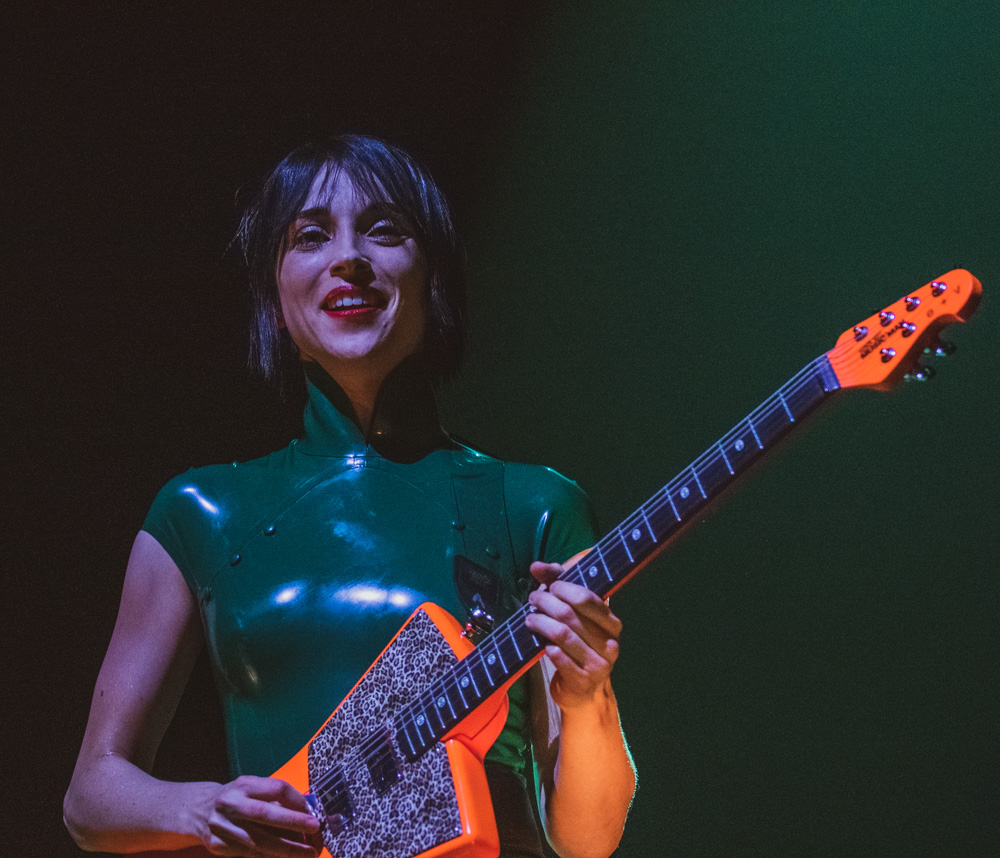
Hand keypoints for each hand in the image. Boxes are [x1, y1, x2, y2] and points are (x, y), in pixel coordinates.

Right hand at [193, 776, 320, 856]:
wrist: (198, 810)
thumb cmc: (236, 798)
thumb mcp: (252, 788)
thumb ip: (275, 797)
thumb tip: (307, 810)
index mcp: (244, 785)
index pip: (276, 789)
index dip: (297, 801)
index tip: (312, 812)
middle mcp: (231, 804)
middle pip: (266, 814)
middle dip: (293, 823)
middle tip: (316, 830)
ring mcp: (222, 827)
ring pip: (258, 841)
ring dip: (286, 849)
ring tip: (307, 853)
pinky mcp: (218, 846)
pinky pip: (249, 855)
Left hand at [524, 560, 621, 709]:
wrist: (584, 688)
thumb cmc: (579, 644)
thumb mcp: (575, 615)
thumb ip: (558, 585)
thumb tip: (536, 565)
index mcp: (611, 623)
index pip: (587, 598)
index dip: (564, 588)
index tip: (548, 585)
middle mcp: (609, 642)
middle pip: (570, 615)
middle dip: (547, 603)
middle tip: (533, 598)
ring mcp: (599, 664)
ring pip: (563, 635)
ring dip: (541, 623)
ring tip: (530, 618)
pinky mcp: (584, 681)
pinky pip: (560, 659)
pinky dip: (549, 648)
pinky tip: (543, 644)